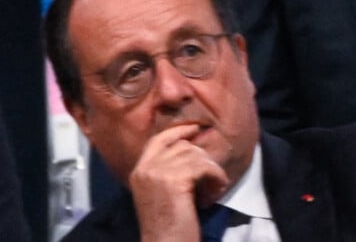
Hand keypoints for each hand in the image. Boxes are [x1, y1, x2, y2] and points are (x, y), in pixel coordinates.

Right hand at [129, 123, 228, 241]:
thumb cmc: (166, 228)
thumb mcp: (159, 194)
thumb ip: (165, 172)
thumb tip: (189, 150)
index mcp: (139, 171)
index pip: (158, 139)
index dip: (178, 131)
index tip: (195, 128)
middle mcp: (146, 168)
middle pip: (181, 146)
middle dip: (201, 157)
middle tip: (211, 177)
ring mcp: (158, 172)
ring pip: (194, 155)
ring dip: (211, 170)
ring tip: (214, 188)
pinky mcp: (175, 179)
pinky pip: (204, 166)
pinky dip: (216, 176)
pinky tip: (216, 192)